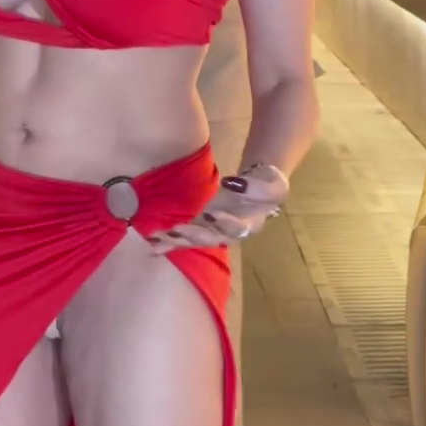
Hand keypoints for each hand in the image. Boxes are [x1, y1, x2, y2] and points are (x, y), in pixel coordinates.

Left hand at [148, 164, 287, 254]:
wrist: (260, 188)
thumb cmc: (268, 187)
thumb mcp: (273, 185)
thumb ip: (258, 187)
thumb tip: (234, 185)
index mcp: (249, 225)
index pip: (237, 228)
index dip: (225, 223)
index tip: (211, 213)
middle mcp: (228, 233)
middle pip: (209, 238)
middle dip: (192, 235)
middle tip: (176, 229)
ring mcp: (212, 230)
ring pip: (193, 240)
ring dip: (175, 240)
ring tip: (155, 239)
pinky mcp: (201, 225)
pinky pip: (184, 235)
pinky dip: (169, 239)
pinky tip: (152, 241)